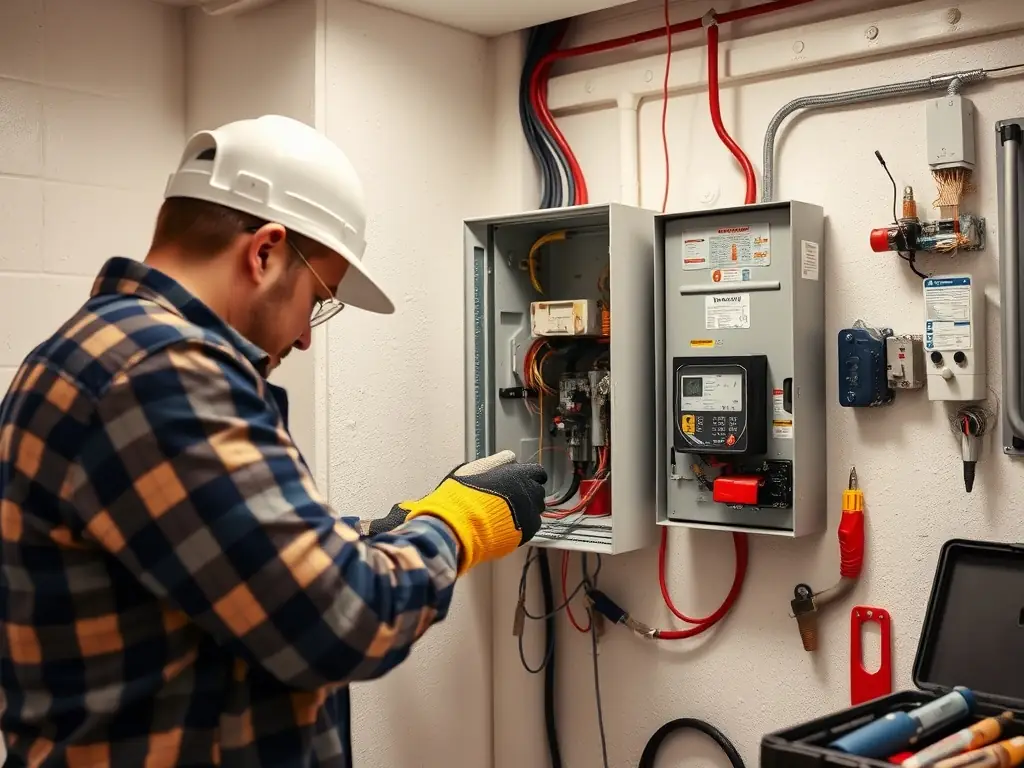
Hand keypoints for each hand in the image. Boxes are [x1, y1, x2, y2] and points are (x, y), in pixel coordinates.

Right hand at [368, 451, 547, 572]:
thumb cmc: (462, 496)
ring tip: (507, 513)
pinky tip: (505, 525)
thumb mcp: (474, 469)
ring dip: (526, 509)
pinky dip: (522, 525)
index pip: (538, 472)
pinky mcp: (525, 534)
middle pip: (537, 491)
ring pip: (535, 510)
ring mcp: (529, 515)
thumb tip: (510, 457)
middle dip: (527, 492)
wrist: (458, 527)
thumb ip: (496, 461)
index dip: (529, 476)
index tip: (521, 480)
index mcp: (519, 475)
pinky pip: (530, 528)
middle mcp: (529, 494)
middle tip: (510, 497)